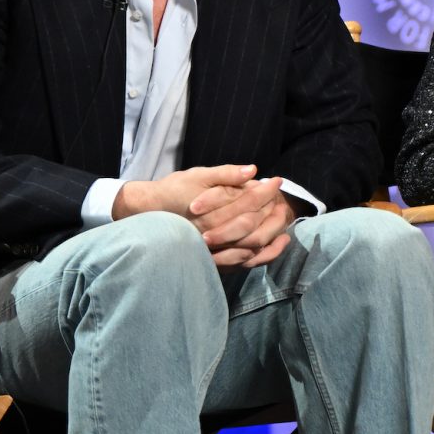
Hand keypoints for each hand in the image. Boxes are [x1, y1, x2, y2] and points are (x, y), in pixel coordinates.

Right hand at [113, 165, 293, 268]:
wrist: (149, 213)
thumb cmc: (174, 190)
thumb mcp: (198, 176)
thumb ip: (226, 174)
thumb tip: (253, 170)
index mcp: (211, 212)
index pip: (247, 202)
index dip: (265, 191)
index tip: (277, 181)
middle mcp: (214, 234)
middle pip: (254, 226)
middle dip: (273, 212)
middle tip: (283, 199)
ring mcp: (214, 250)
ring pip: (253, 247)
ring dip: (273, 232)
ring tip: (284, 218)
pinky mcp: (215, 260)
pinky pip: (246, 262)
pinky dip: (265, 254)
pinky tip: (277, 242)